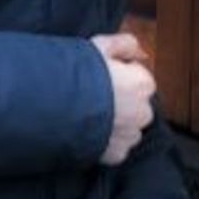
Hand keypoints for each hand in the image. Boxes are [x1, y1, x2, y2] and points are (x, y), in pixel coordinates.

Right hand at [90, 30, 156, 165]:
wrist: (56, 107)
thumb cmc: (78, 73)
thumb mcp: (100, 46)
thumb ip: (125, 44)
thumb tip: (140, 51)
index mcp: (142, 84)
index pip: (139, 78)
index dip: (119, 76)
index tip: (101, 77)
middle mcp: (143, 111)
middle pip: (136, 105)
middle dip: (121, 102)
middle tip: (94, 97)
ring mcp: (130, 135)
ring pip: (128, 128)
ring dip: (115, 124)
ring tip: (90, 116)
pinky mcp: (116, 154)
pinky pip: (116, 148)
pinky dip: (106, 142)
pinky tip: (90, 132)